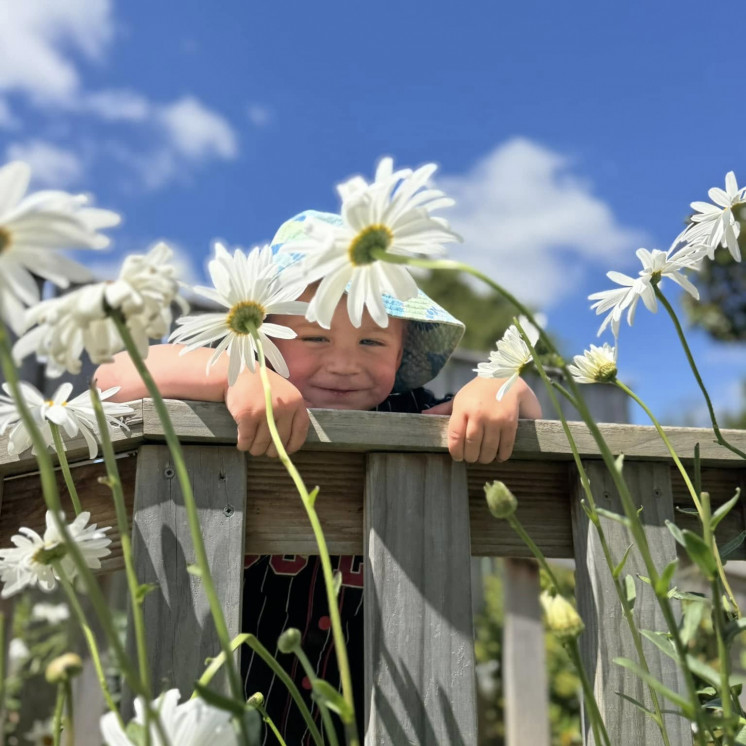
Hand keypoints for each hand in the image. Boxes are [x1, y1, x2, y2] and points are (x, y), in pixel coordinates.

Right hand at [225, 367, 308, 456]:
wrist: (240, 372)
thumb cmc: (262, 386)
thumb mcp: (284, 395)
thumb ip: (290, 413)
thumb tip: (289, 444)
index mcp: (296, 402)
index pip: (300, 430)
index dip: (293, 445)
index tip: (286, 451)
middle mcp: (284, 407)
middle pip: (280, 440)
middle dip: (270, 451)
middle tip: (264, 451)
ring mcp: (265, 411)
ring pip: (261, 443)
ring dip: (255, 449)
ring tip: (251, 447)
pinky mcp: (247, 415)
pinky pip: (246, 440)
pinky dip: (243, 445)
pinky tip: (242, 443)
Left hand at [423, 377, 540, 463]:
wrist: (504, 376)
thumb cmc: (478, 389)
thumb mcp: (459, 397)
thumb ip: (443, 408)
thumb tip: (424, 414)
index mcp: (462, 408)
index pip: (455, 436)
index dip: (456, 451)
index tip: (458, 457)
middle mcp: (478, 415)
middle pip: (472, 445)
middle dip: (471, 457)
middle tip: (472, 458)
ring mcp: (495, 419)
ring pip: (488, 448)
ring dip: (485, 457)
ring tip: (484, 458)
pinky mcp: (510, 422)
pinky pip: (506, 445)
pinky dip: (502, 455)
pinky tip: (499, 456)